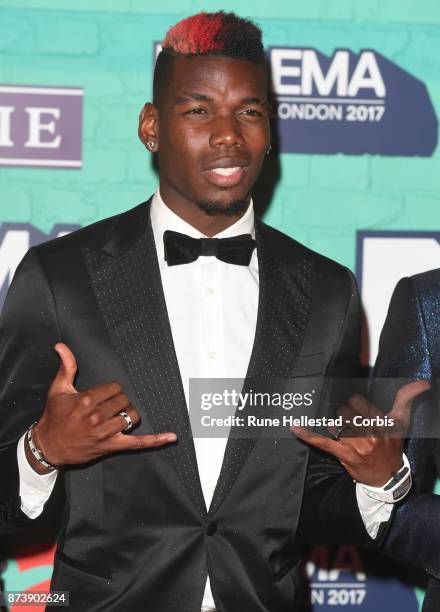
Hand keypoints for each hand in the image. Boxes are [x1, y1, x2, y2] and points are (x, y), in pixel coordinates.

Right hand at [26, 343, 176, 473]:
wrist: (48, 446)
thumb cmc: (54, 417)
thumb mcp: (58, 389)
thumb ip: (66, 366)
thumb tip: (62, 346)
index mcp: (87, 400)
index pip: (115, 387)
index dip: (111, 390)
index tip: (102, 395)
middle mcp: (97, 416)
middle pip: (124, 400)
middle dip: (118, 401)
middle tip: (105, 407)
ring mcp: (106, 432)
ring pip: (132, 416)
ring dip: (128, 414)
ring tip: (116, 416)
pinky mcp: (112, 446)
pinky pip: (138, 443)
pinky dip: (156, 440)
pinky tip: (171, 436)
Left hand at [291, 380, 429, 486]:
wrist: (387, 475)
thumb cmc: (392, 444)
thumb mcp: (401, 420)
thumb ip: (407, 397)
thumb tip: (424, 383)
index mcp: (381, 423)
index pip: (357, 402)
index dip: (356, 405)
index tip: (359, 410)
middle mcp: (369, 434)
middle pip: (343, 412)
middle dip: (344, 416)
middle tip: (352, 425)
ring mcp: (355, 446)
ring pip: (334, 424)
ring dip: (335, 426)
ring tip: (344, 433)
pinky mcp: (343, 454)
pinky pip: (321, 442)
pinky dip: (306, 433)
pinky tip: (293, 425)